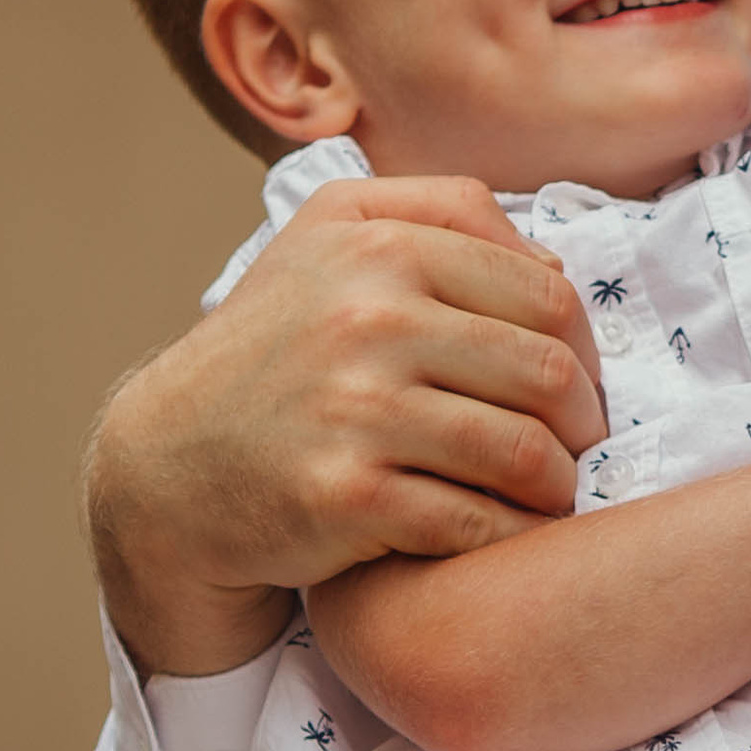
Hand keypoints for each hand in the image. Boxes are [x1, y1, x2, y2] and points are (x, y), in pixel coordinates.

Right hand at [86, 176, 608, 675]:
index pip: (545, 293)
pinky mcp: (347, 497)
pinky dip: (511, 536)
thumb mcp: (330, 237)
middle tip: (577, 447)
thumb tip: (553, 261)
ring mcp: (356, 410)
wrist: (166, 467)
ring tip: (549, 492)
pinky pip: (477, 522)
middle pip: (547, 374)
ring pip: (525, 453)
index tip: (576, 383)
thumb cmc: (271, 350)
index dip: (584, 346)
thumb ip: (442, 214)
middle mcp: (367, 318)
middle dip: (583, 422)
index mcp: (378, 246)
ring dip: (557, 485)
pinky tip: (505, 533)